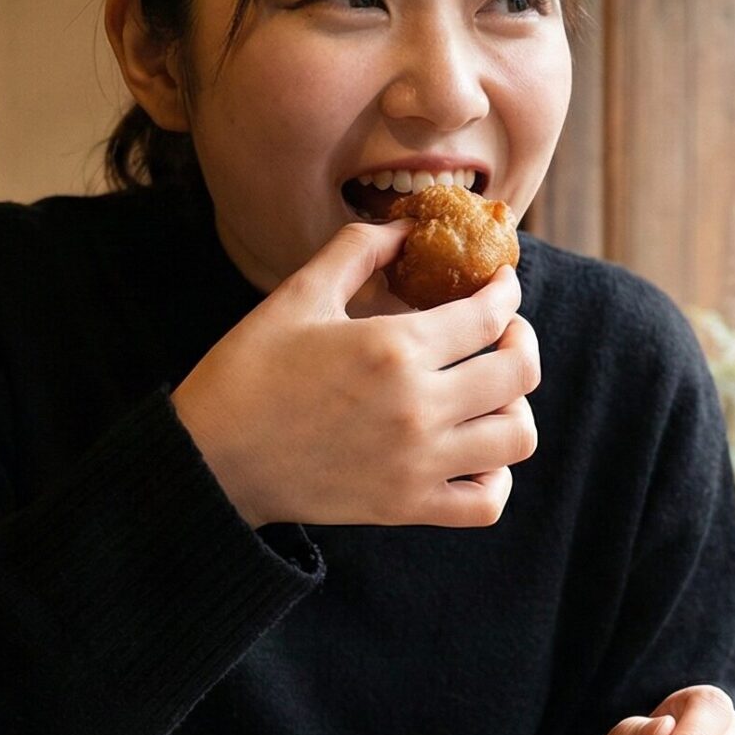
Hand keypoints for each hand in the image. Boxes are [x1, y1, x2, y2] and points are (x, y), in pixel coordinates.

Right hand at [172, 221, 539, 528]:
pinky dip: (496, 478)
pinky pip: (486, 504)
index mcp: (393, 347)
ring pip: (517, 436)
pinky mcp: (407, 506)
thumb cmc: (249, 371)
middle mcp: (417, 406)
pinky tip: (475, 452)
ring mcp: (417, 463)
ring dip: (516, 405)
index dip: (506, 290)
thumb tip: (406, 227)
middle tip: (503, 331)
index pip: (490, 314)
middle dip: (521, 339)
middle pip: (519, 371)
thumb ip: (358, 250)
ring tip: (492, 391)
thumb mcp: (298, 295)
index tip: (499, 284)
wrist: (212, 459)